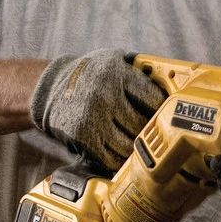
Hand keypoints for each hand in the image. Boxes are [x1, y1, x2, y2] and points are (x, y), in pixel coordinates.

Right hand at [30, 50, 166, 171]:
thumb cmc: (87, 74)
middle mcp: (106, 94)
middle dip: (149, 131)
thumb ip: (138, 71)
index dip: (161, 109)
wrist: (50, 88)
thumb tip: (170, 87)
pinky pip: (110, 157)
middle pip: (142, 123)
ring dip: (135, 148)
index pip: (152, 98)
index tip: (165, 115)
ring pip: (128, 144)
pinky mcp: (83, 137)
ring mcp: (94, 117)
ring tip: (138, 147)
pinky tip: (122, 156)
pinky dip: (119, 160)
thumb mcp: (112, 61)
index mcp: (117, 72)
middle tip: (154, 135)